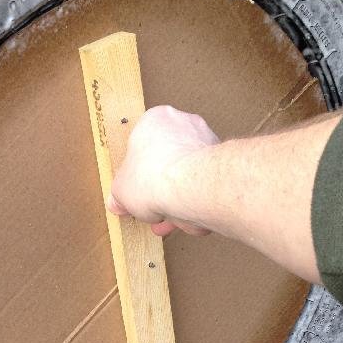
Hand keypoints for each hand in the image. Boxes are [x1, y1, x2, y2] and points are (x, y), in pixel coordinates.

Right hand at [108, 105, 219, 236]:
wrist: (190, 187)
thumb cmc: (153, 177)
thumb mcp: (121, 190)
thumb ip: (120, 195)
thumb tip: (118, 202)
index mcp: (155, 120)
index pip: (143, 147)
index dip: (138, 175)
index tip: (137, 191)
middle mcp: (184, 123)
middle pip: (168, 162)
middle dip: (161, 191)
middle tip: (154, 210)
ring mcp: (206, 140)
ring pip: (189, 176)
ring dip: (178, 201)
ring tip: (170, 222)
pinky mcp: (223, 161)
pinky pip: (205, 184)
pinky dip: (197, 202)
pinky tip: (188, 220)